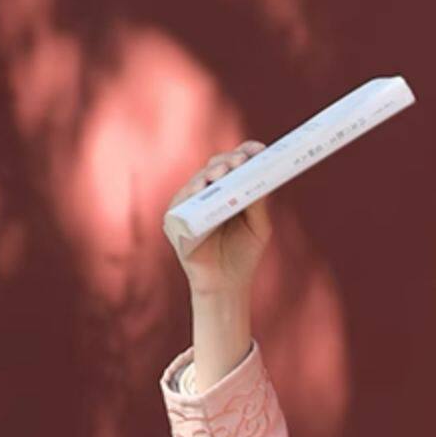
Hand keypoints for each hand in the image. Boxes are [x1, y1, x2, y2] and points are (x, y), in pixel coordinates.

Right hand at [165, 141, 273, 297]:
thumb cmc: (243, 256)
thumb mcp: (258, 225)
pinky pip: (181, 201)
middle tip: (242, 160)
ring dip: (210, 174)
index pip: (233, 166)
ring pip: (198, 181)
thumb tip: (260, 173)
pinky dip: (191, 192)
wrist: (227, 286)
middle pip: (214, 169)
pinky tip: (202, 186)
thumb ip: (258, 202)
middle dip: (228, 161)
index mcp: (227, 193)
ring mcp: (189, 207)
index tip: (259, 150)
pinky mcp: (175, 221)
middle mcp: (207, 196)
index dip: (244, 154)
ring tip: (225, 171)